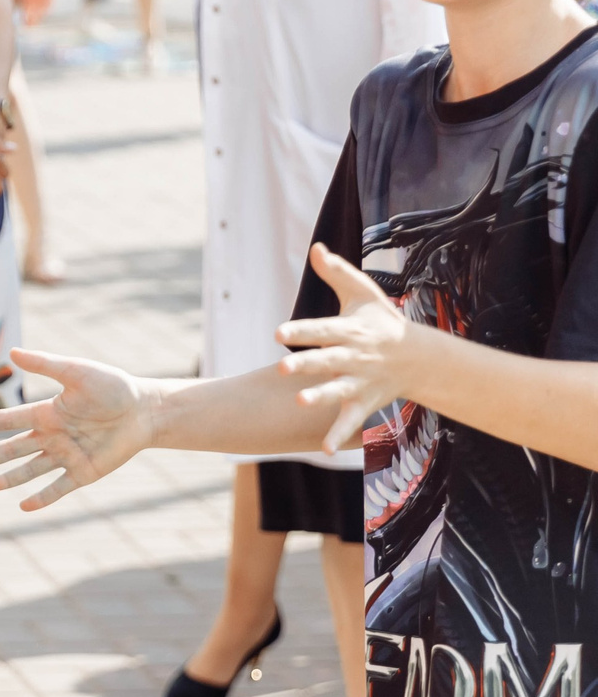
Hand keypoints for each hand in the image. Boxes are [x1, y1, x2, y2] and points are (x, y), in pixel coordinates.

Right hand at [0, 347, 156, 508]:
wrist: (146, 410)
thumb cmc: (113, 387)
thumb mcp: (77, 372)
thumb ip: (46, 365)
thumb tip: (12, 352)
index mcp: (47, 413)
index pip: (9, 421)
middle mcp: (51, 436)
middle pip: (12, 450)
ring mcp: (66, 456)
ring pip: (29, 471)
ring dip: (7, 480)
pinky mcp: (84, 472)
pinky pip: (59, 487)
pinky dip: (43, 498)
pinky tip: (24, 506)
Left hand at [277, 244, 419, 451]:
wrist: (418, 356)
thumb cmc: (382, 320)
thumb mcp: (362, 293)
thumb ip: (336, 272)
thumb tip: (316, 247)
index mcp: (351, 330)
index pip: (323, 329)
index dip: (302, 330)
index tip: (278, 332)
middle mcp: (355, 357)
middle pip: (327, 360)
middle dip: (306, 364)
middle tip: (281, 368)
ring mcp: (360, 381)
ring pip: (338, 391)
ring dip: (321, 397)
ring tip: (300, 402)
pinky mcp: (365, 401)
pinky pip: (351, 420)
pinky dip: (339, 434)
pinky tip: (324, 449)